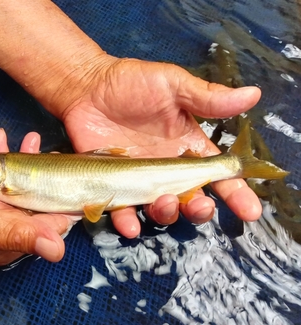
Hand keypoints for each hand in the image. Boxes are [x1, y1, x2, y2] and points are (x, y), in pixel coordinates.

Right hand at [0, 134, 72, 264]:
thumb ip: (18, 234)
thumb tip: (58, 250)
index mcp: (10, 241)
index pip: (50, 224)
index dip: (63, 200)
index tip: (71, 176)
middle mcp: (3, 231)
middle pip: (35, 202)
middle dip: (44, 175)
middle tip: (49, 151)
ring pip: (16, 187)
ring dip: (23, 162)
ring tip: (29, 139)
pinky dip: (0, 160)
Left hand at [60, 57, 261, 236]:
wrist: (87, 87)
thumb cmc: (132, 82)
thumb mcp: (173, 84)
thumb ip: (207, 98)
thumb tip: (253, 95)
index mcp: (188, 147)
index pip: (217, 175)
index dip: (236, 193)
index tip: (250, 210)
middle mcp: (166, 169)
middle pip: (191, 199)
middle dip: (200, 209)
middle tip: (200, 206)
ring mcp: (139, 180)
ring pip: (159, 209)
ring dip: (167, 214)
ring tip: (165, 203)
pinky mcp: (112, 184)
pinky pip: (121, 209)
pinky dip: (126, 221)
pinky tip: (129, 224)